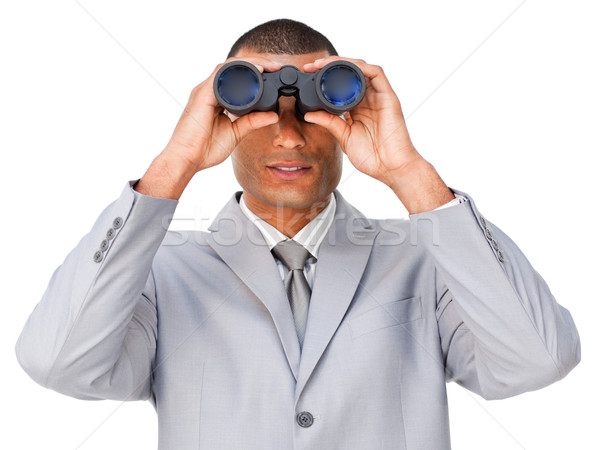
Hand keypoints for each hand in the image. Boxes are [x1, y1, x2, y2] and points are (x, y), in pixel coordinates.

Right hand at [135, 56, 281, 198]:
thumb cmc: (205, 149)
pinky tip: (255, 70)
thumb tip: (273, 115)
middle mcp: (210, 91)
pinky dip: (239, 69)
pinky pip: (221, 73)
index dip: (256, 73)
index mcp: (217, 98)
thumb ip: (252, 122)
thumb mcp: (236, 133)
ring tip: (269, 65)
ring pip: (229, 66)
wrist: (188, 159)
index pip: (237, 78)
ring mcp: (205, 90)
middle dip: (257, 63)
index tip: (275, 75)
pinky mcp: (203, 94)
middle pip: (234, 68)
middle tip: (276, 67)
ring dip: (251, 63)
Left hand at [302, 56, 453, 212]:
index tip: (307, 76)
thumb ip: (330, 123)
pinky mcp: (388, 97)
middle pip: (350, 73)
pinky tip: (346, 67)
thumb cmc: (372, 157)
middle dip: (330, 65)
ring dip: (342, 62)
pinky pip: (376, 73)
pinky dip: (361, 67)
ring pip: (361, 68)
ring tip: (323, 64)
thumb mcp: (345, 137)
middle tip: (310, 66)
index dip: (324, 78)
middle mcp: (368, 99)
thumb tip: (309, 114)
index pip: (340, 85)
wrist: (391, 168)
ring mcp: (379, 96)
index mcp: (357, 108)